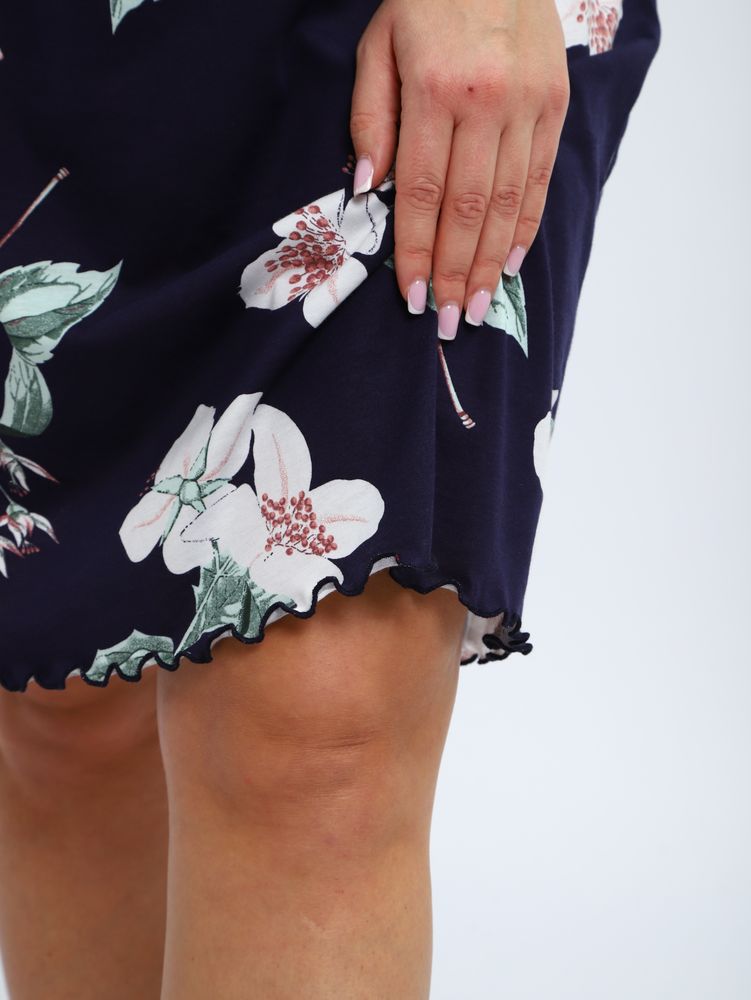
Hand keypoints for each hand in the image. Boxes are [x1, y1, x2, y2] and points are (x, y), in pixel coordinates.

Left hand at [350, 0, 569, 338]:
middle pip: (468, 210)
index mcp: (437, 89)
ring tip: (475, 308)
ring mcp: (529, 104)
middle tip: (446, 323)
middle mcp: (487, 102)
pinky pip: (539, 180)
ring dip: (489, 264)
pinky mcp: (555, 104)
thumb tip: (370, 192)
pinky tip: (508, 265)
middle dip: (454, 272)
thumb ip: (371, 120)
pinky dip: (524, 228)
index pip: (422, 192)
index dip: (415, 251)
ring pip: (507, 204)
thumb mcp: (379, 47)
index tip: (411, 297)